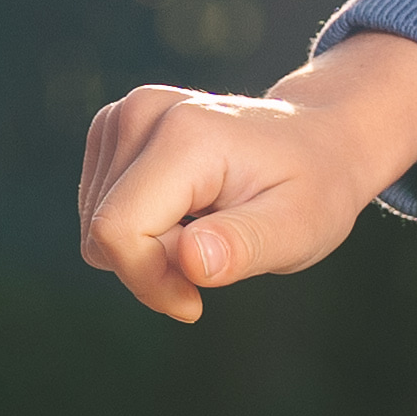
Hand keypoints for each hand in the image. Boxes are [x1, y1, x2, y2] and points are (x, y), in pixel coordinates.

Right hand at [78, 32, 416, 321]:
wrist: (319, 141)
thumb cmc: (313, 189)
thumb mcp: (297, 230)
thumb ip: (242, 248)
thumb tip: (189, 262)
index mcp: (185, 134)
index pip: (117, 230)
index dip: (147, 282)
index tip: (195, 303)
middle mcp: (143, 112)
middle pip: (103, 230)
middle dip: (150, 267)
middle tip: (216, 260)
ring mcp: (123, 115)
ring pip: (97, 223)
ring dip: (147, 249)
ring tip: (207, 229)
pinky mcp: (114, 127)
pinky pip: (100, 208)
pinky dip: (139, 227)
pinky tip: (187, 212)